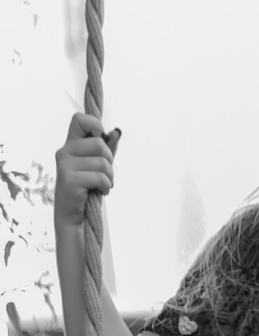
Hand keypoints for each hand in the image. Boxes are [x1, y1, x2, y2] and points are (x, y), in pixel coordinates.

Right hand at [54, 113, 120, 230]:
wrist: (75, 215)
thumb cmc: (88, 187)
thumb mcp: (99, 164)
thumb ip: (108, 147)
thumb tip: (116, 132)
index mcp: (72, 145)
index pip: (79, 120)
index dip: (94, 123)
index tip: (102, 136)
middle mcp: (65, 152)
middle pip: (100, 143)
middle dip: (109, 160)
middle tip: (104, 173)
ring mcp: (64, 165)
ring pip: (102, 162)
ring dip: (109, 176)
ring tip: (101, 184)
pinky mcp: (69, 179)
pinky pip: (100, 177)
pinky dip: (106, 186)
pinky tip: (100, 191)